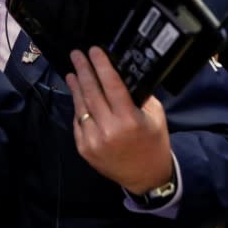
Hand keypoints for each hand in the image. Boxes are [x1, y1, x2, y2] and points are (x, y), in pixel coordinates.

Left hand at [65, 47, 172, 194]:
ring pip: (81, 106)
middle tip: (76, 54)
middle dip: (83, 70)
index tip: (93, 50)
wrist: (146, 177)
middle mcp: (109, 129)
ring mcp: (93, 140)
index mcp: (129, 119)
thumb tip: (120, 73)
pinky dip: (78, 107)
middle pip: (91, 92)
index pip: (111, 85)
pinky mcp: (84, 148)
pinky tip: (77, 95)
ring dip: (75, 86)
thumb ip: (137, 95)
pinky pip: (78, 121)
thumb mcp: (154, 115)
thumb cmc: (154, 142)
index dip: (101, 66)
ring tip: (72, 71)